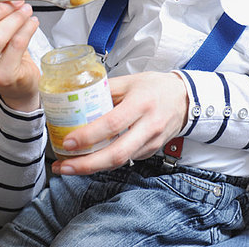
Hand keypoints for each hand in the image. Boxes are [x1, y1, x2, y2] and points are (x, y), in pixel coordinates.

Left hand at [51, 71, 188, 175]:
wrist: (184, 98)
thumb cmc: (155, 87)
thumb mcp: (130, 81)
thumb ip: (105, 89)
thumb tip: (77, 97)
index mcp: (141, 103)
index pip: (112, 124)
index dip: (89, 136)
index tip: (68, 141)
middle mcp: (148, 125)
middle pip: (117, 154)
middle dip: (87, 165)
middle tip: (63, 166)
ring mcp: (152, 141)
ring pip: (120, 161)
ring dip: (92, 167)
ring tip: (68, 166)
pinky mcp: (151, 151)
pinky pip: (126, 160)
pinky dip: (106, 162)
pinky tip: (90, 160)